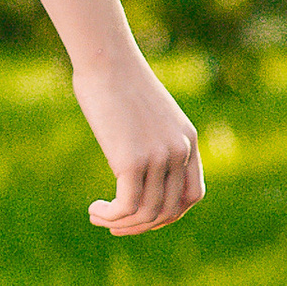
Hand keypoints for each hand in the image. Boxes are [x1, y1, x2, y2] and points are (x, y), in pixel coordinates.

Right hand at [73, 49, 204, 235]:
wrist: (107, 59)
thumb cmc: (117, 80)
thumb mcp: (146, 113)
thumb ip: (151, 138)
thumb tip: (136, 164)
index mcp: (188, 140)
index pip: (192, 195)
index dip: (170, 215)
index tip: (141, 216)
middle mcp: (180, 151)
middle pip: (170, 210)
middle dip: (141, 225)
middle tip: (114, 225)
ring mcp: (159, 157)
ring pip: (147, 212)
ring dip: (121, 223)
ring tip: (98, 217)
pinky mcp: (133, 160)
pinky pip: (128, 205)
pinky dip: (110, 216)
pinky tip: (95, 210)